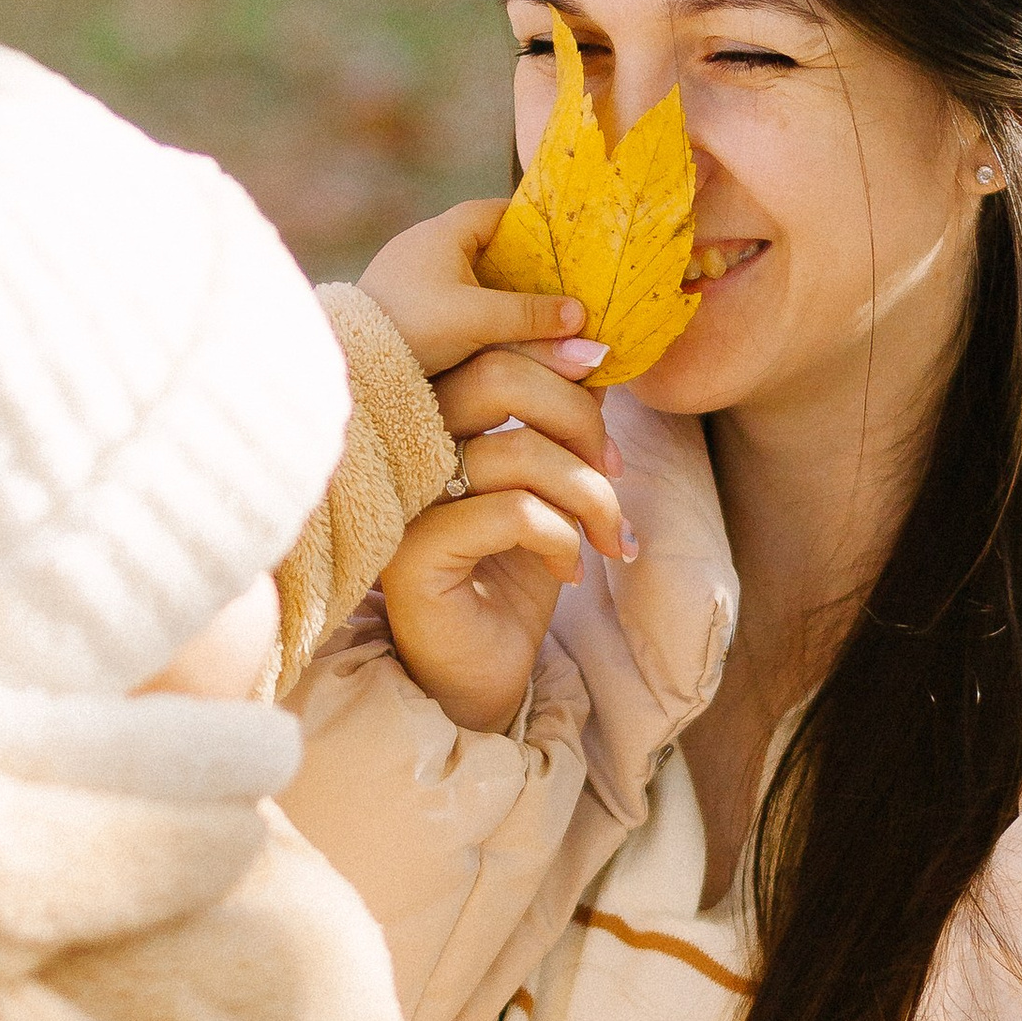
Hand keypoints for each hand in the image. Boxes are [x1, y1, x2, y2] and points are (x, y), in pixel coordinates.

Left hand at [361, 199, 600, 379]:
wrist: (349, 362)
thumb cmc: (411, 326)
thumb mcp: (477, 320)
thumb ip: (531, 317)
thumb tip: (582, 316)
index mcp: (446, 230)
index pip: (502, 211)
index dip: (537, 223)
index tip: (570, 243)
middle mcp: (429, 245)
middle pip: (494, 247)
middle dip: (530, 266)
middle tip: (567, 286)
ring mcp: (417, 277)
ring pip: (477, 277)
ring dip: (508, 295)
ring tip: (545, 314)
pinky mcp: (410, 306)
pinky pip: (459, 300)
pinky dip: (485, 312)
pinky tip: (505, 334)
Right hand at [379, 342, 627, 735]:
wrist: (484, 672)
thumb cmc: (513, 575)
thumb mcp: (549, 487)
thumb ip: (559, 422)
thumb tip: (593, 356)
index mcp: (433, 415)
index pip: (491, 348)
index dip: (555, 354)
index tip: (606, 387)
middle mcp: (407, 447)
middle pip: (499, 377)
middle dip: (582, 420)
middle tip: (617, 473)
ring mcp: (404, 498)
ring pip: (517, 451)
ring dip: (588, 494)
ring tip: (610, 538)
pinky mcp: (414, 552)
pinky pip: (511, 513)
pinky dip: (560, 537)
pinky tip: (569, 569)